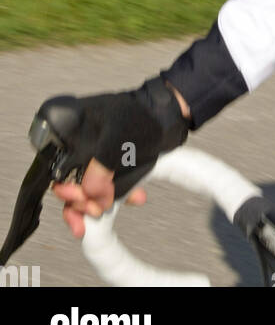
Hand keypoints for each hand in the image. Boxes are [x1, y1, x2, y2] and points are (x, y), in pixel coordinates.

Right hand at [43, 76, 188, 238]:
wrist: (167, 114)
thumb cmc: (141, 114)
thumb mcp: (117, 139)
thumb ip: (101, 167)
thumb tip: (90, 194)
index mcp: (73, 134)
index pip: (57, 170)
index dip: (65, 190)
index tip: (80, 199)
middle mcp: (81, 148)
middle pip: (70, 185)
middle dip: (82, 203)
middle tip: (96, 209)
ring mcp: (96, 159)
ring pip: (88, 191)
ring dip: (98, 204)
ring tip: (110, 207)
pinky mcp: (112, 167)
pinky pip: (107, 189)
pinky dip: (119, 198)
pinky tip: (135, 198)